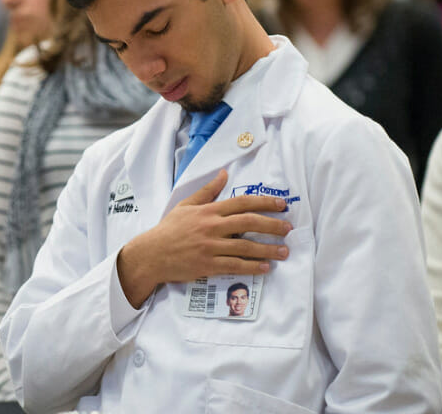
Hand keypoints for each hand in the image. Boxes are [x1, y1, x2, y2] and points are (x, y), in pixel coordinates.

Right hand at [117, 170, 290, 307]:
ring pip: (245, 247)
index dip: (264, 202)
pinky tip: (266, 267)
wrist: (152, 254)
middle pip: (248, 223)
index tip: (281, 204)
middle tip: (289, 228)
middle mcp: (212, 227)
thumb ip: (207, 191)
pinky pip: (235, 266)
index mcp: (209, 211)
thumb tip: (224, 174)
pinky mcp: (208, 265)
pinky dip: (252, 267)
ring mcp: (210, 247)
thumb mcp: (186, 205)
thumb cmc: (169, 229)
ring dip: (268, 249)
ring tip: (284, 251)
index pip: (241, 202)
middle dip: (272, 225)